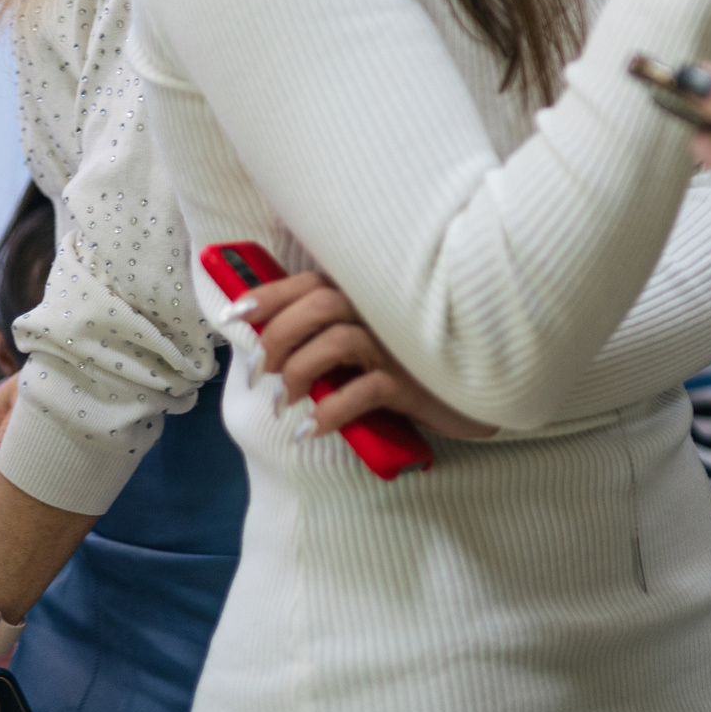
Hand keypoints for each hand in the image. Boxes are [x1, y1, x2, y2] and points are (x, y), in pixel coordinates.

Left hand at [245, 271, 497, 439]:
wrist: (476, 392)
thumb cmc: (412, 366)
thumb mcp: (371, 341)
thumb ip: (332, 332)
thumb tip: (271, 342)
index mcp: (369, 296)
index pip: (312, 281)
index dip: (269, 294)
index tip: (234, 314)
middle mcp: (384, 312)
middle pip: (320, 304)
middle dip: (277, 337)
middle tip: (262, 372)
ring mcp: (399, 346)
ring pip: (337, 342)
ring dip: (297, 373)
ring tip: (285, 402)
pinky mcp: (413, 384)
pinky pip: (363, 392)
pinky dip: (330, 412)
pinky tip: (311, 429)